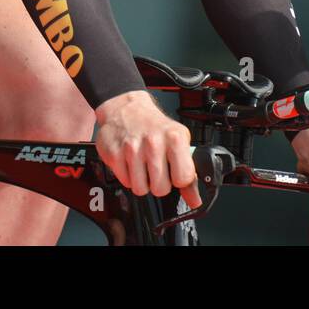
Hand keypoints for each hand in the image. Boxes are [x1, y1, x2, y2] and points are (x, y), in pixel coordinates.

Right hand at [95, 90, 200, 208]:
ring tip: (143, 165)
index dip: (179, 180)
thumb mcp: (178, 142)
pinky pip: (125, 182)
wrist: (127, 109)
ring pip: (140, 189)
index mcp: (175, 138)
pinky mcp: (113, 154)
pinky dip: (128, 176)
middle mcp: (153, 142)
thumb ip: (188, 173)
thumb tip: (195, 200)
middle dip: (159, 184)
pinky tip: (131, 162)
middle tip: (157, 169)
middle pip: (160, 189)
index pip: (183, 179)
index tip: (175, 172)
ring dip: (142, 182)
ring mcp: (131, 148)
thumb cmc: (154, 126)